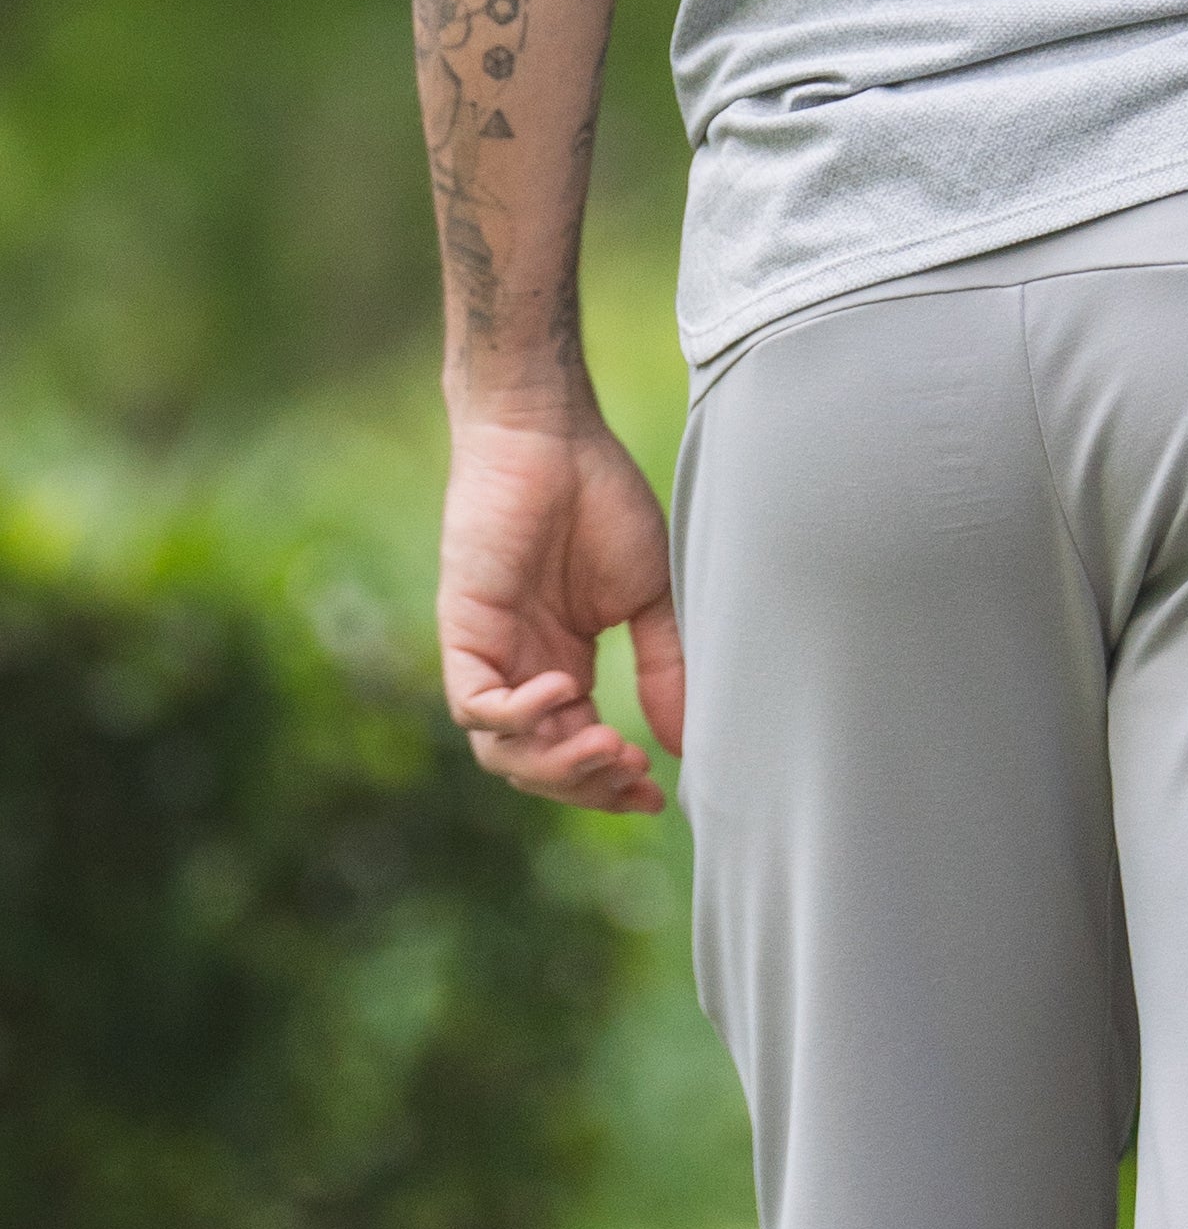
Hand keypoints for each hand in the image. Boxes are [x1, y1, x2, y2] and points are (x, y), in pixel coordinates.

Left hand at [437, 413, 685, 813]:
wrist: (553, 432)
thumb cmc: (601, 498)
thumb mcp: (651, 599)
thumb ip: (665, 670)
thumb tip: (683, 744)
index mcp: (563, 667)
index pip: (576, 754)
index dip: (610, 787)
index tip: (655, 797)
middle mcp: (522, 670)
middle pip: (538, 769)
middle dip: (587, 786)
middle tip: (633, 772)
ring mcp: (490, 652)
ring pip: (502, 754)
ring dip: (557, 765)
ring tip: (609, 743)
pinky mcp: (464, 628)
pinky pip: (475, 706)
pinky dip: (519, 716)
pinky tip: (568, 690)